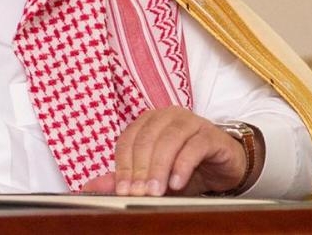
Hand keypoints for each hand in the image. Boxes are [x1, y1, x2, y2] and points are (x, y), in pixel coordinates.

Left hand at [82, 107, 252, 196]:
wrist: (223, 167)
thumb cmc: (185, 168)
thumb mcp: (152, 177)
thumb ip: (123, 179)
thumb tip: (88, 188)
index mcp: (148, 121)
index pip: (128, 140)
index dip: (123, 166)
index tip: (122, 192)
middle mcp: (166, 116)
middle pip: (146, 139)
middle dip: (139, 169)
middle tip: (138, 195)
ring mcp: (189, 121)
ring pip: (168, 140)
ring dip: (159, 168)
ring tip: (155, 192)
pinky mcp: (210, 134)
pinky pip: (193, 146)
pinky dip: (182, 165)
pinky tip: (177, 183)